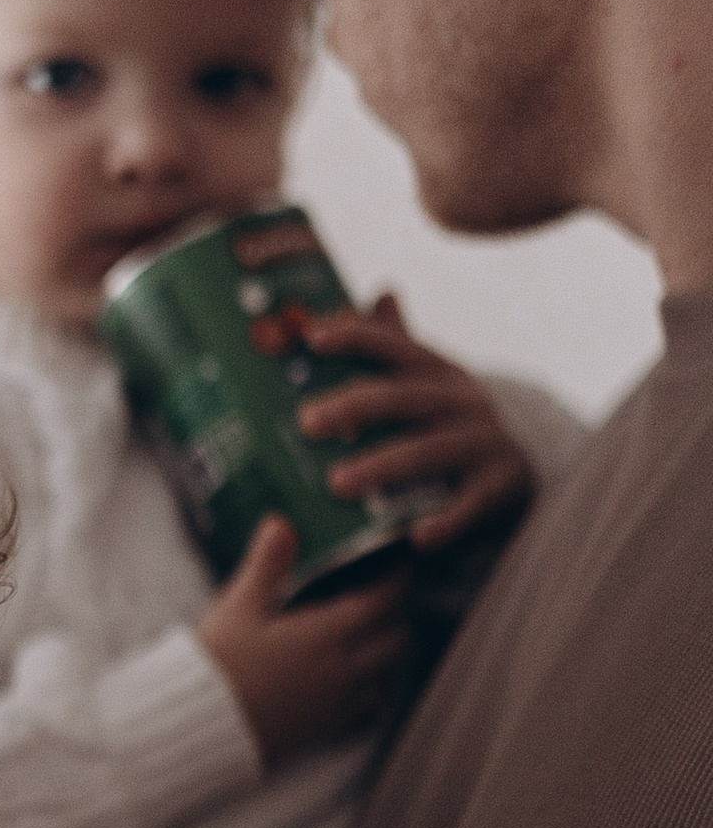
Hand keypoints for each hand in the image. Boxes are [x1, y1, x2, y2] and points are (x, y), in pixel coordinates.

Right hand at [195, 514, 409, 766]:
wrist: (195, 727)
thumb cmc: (216, 667)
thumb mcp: (237, 608)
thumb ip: (266, 565)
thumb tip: (281, 524)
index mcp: (322, 635)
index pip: (381, 601)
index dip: (397, 579)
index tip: (399, 564)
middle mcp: (339, 671)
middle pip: (396, 640)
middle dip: (397, 616)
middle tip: (384, 600)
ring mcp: (335, 704)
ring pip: (386, 675)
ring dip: (386, 654)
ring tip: (370, 638)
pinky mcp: (323, 730)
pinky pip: (366, 708)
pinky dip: (369, 689)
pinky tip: (351, 681)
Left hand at [296, 294, 536, 551]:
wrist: (520, 466)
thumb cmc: (449, 421)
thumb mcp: (426, 381)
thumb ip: (397, 344)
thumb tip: (380, 291)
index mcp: (437, 371)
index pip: (395, 346)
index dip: (357, 337)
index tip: (313, 337)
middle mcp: (462, 400)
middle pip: (406, 398)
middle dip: (357, 406)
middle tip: (308, 422)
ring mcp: (485, 442)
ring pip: (431, 451)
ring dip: (384, 465)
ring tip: (337, 484)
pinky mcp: (501, 486)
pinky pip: (471, 505)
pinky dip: (447, 521)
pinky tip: (416, 537)